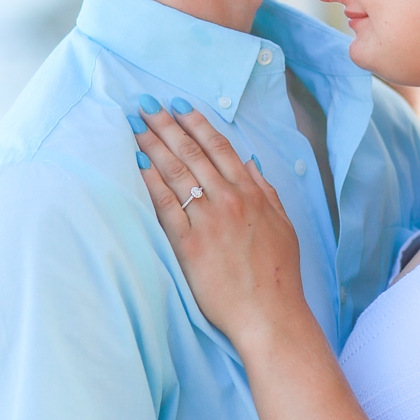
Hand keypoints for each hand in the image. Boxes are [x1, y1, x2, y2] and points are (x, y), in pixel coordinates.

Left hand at [134, 102, 306, 350]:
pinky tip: (137, 163)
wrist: (270, 313)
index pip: (219, 147)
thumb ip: (266, 191)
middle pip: (192, 153)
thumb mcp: (283, 225)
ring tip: (136, 125)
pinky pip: (165, 205)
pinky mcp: (189, 244)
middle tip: (146, 105)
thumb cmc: (278, 274)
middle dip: (167, 125)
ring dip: (154, 145)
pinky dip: (150, 181)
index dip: (196, 123)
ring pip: (176, 172)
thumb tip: (251, 164)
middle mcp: (230, 200)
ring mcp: (208, 221)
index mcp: (252, 193)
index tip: (179, 106)